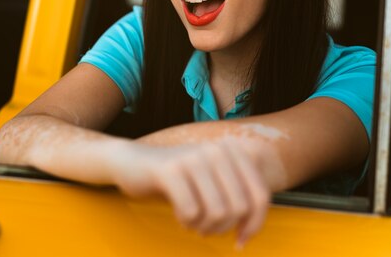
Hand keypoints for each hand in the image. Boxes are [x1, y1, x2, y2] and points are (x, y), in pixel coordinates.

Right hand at [111, 139, 269, 246]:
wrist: (131, 161)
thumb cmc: (175, 178)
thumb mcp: (211, 180)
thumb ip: (236, 195)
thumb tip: (251, 230)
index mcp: (231, 151)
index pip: (260, 196)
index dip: (254, 224)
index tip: (241, 239)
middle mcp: (216, 150)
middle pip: (240, 208)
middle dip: (223, 228)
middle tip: (206, 228)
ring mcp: (193, 158)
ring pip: (218, 213)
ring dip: (204, 227)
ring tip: (192, 222)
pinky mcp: (171, 170)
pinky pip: (191, 212)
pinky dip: (186, 222)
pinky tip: (179, 214)